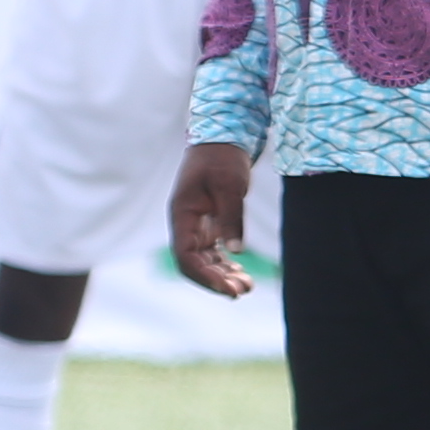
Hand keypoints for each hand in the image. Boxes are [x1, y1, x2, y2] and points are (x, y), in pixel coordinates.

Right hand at [170, 141, 262, 296]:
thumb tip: (236, 251)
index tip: (227, 288)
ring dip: (222, 275)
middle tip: (242, 291)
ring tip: (247, 287)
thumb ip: (231, 218)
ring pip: (204, 261)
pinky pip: (213, 252)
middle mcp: (185, 225)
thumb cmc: (222, 158)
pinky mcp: (208, 224)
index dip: (204, 276)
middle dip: (216, 280)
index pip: (185, 256)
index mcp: (182, 215)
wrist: (223, 138)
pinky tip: (242, 273)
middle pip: (193, 264)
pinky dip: (226, 264)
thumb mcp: (230, 186)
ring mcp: (196, 226)